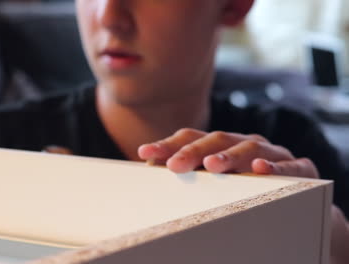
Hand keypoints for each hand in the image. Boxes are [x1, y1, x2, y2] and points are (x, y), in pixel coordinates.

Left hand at [138, 128, 318, 178]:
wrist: (298, 193)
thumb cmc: (247, 183)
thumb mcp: (217, 179)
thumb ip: (191, 172)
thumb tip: (151, 170)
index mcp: (221, 144)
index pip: (191, 138)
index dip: (168, 144)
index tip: (144, 153)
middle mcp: (243, 143)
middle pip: (216, 139)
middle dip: (192, 151)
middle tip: (173, 165)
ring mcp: (271, 153)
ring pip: (249, 148)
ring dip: (229, 156)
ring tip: (211, 166)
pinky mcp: (299, 168)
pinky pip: (289, 166)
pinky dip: (275, 168)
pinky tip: (260, 171)